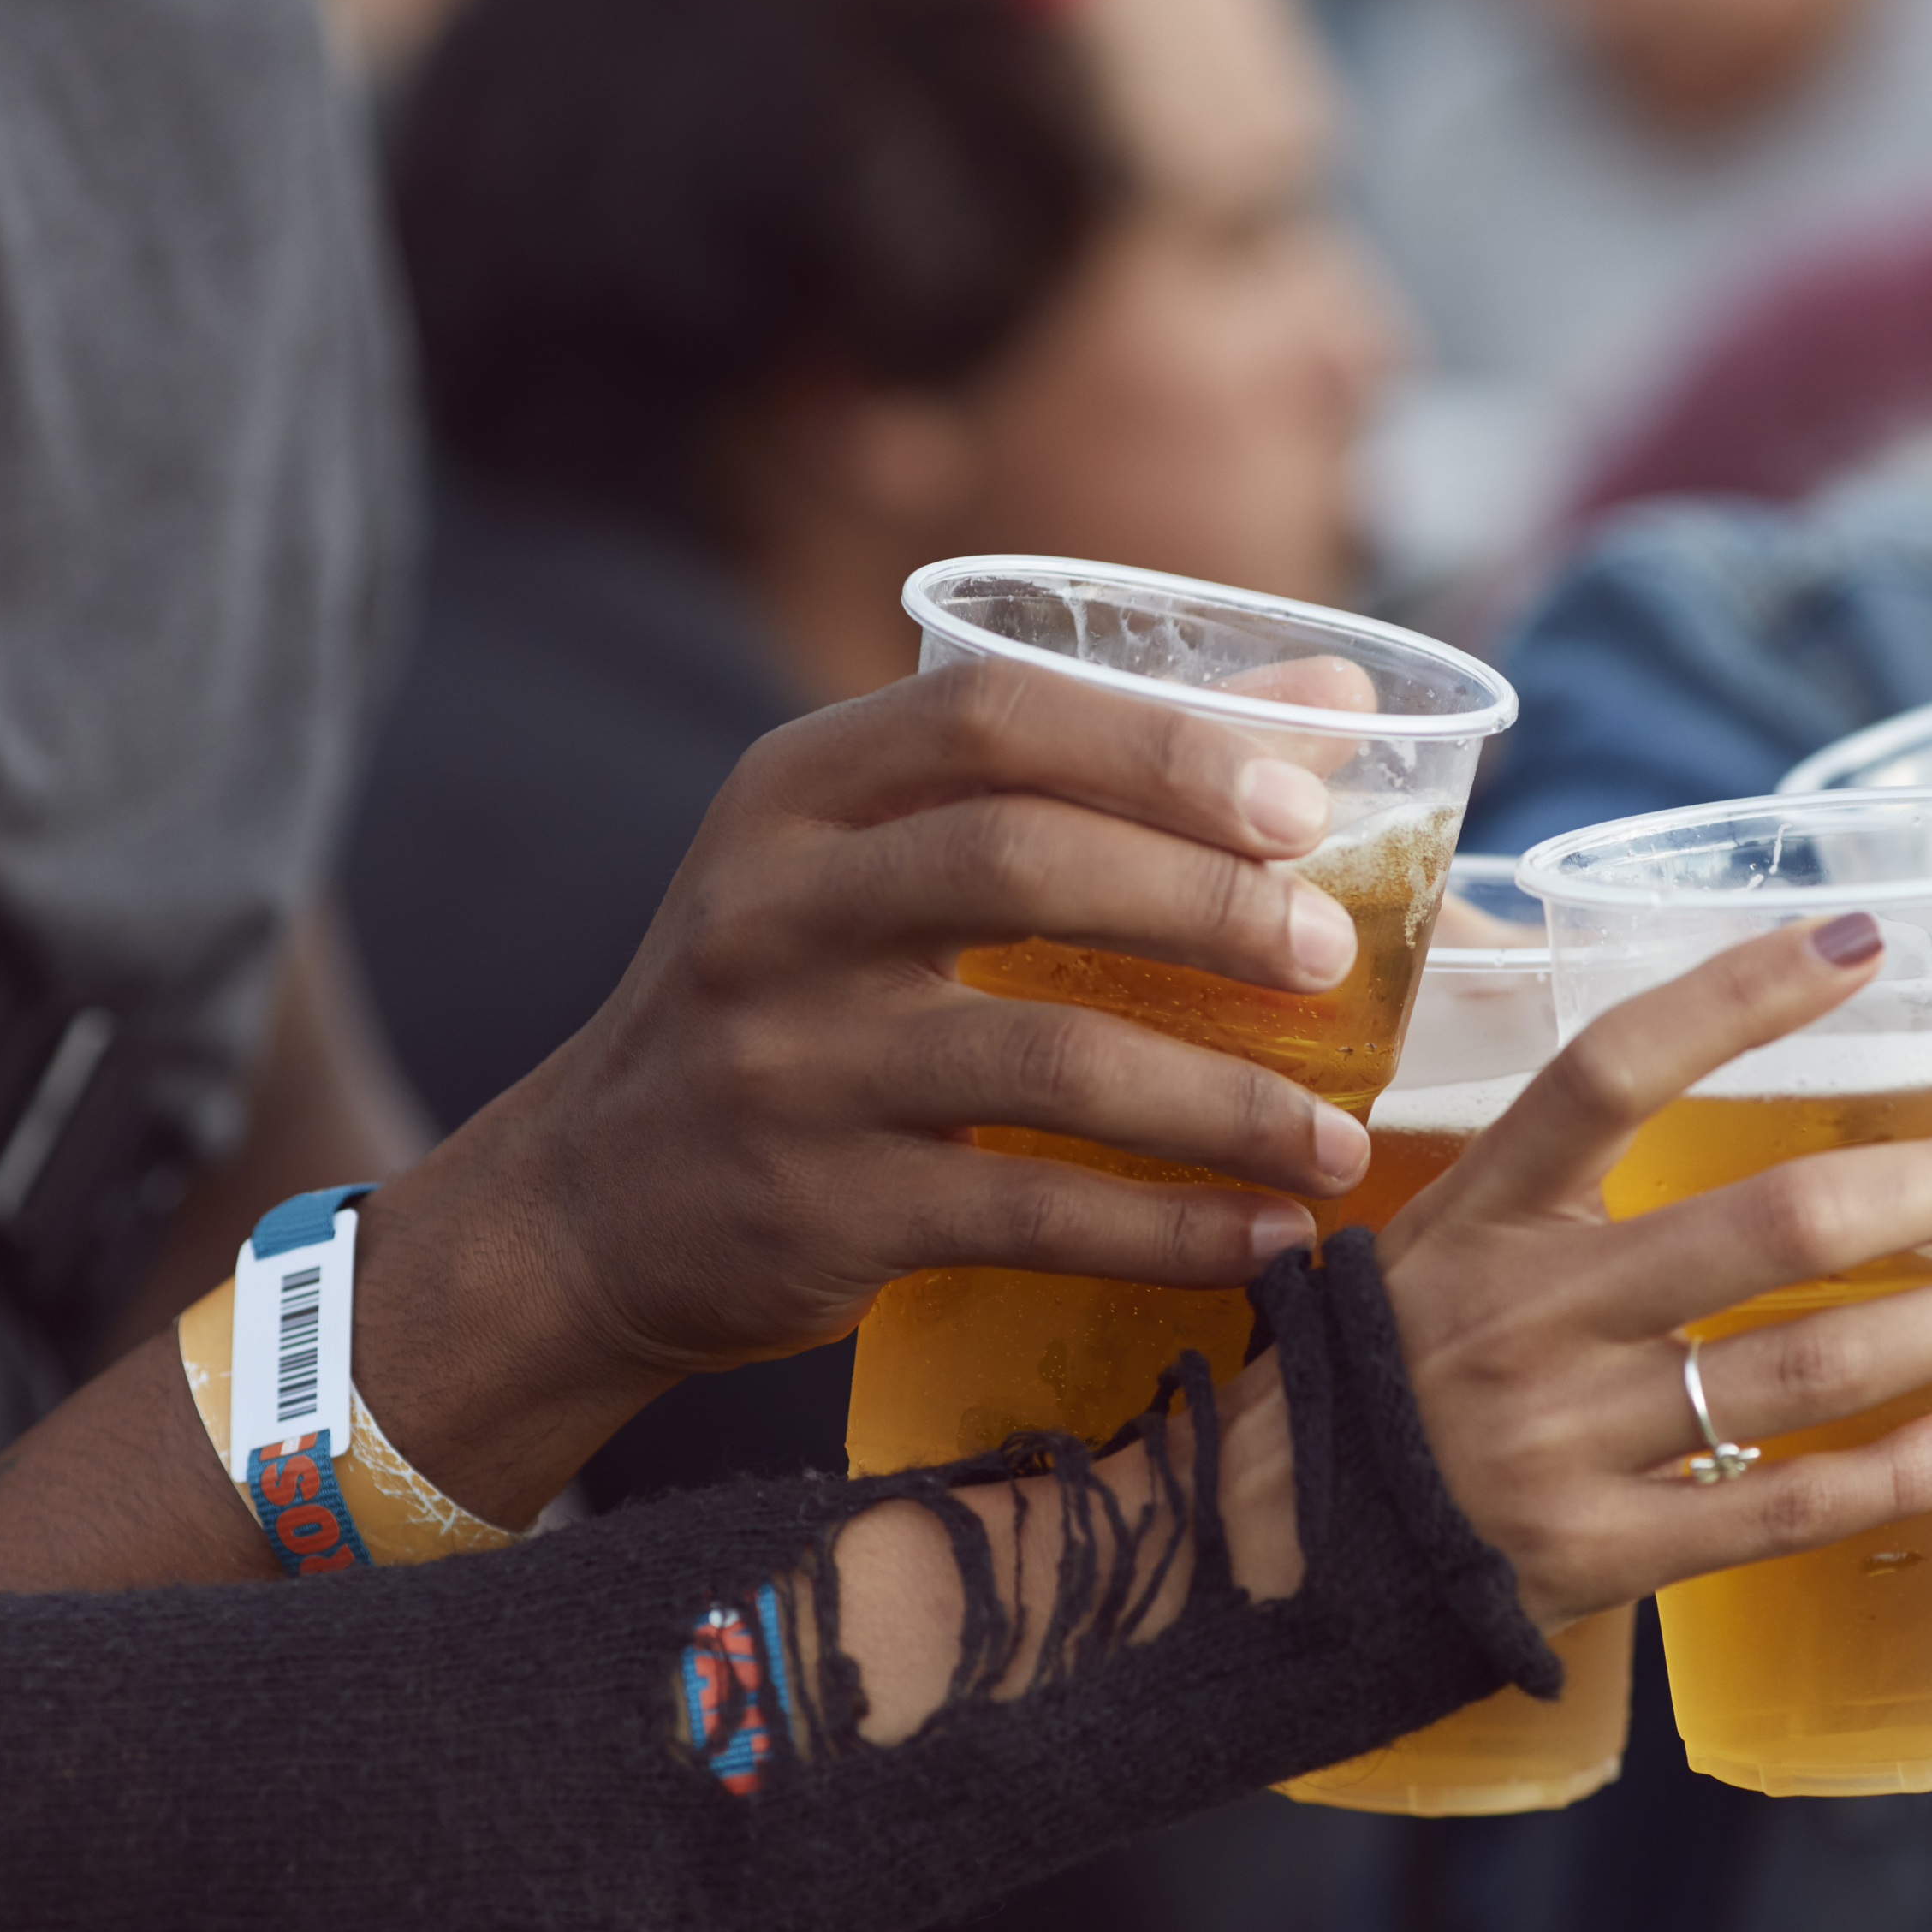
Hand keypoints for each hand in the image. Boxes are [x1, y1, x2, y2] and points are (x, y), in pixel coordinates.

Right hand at [355, 659, 1385, 1520]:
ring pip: (1041, 1060)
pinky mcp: (818, 1211)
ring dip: (1220, 1102)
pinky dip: (1167, 1229)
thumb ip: (1088, 771)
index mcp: (796, 789)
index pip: (988, 716)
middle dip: (1203, 903)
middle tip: (1333, 955)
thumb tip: (1335, 695)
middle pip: (1018, 864)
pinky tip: (1268, 1236)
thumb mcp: (882, 858)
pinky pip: (1026, 1215)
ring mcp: (788, 1065)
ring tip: (1340, 1134)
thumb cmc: (793, 1002)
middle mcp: (772, 910)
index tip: (1301, 803)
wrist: (591, 1206)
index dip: (1157, 748)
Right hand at [1246, 913, 1931, 1631]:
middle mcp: (1525, 1312)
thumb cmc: (1372, 1377)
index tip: (1866, 940)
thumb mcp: (1431, 1237)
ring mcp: (1561, 1437)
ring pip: (1801, 1365)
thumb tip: (1686, 1045)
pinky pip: (1776, 1507)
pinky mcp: (1594, 1551)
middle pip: (1768, 1224)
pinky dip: (1896, 1474)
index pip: (1614, 1063)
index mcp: (1481, 1209)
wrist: (1260, 1561)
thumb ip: (1551, 1169)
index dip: (1740, 993)